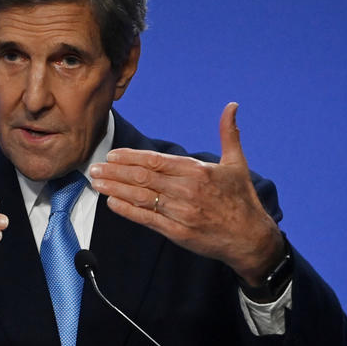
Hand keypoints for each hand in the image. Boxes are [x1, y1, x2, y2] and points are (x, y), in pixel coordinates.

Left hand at [89, 103, 282, 285]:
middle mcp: (186, 191)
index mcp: (197, 172)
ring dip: (115, 189)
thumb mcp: (237, 164)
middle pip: (142, 177)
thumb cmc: (242, 200)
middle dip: (115, 172)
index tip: (112, 155)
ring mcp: (181, 212)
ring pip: (140, 197)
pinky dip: (127, 210)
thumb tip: (232, 106)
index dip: (130, 157)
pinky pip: (147, 219)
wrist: (251, 239)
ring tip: (96, 183)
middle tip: (95, 167)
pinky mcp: (178, 232)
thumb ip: (229, 134)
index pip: (156, 161)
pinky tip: (112, 203)